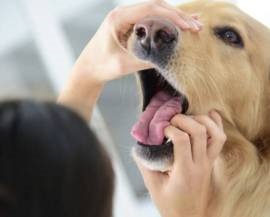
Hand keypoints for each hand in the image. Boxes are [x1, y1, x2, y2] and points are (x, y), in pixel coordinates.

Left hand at [58, 0, 201, 120]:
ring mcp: (126, 18)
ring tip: (193, 25)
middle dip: (177, 15)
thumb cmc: (101, 66)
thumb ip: (145, 60)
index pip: (151, 8)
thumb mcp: (124, 65)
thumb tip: (169, 57)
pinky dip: (166, 22)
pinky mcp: (130, 25)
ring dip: (174, 17)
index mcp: (118, 18)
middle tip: (196, 26)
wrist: (88, 69)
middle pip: (156, 6)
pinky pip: (150, 19)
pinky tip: (179, 24)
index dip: (172, 15)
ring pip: (155, 11)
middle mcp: (123, 13)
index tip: (187, 26)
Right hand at [136, 111, 225, 216]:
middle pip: (200, 131)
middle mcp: (200, 165)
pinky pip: (220, 140)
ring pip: (215, 134)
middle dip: (184, 119)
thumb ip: (145, 163)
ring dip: (202, 120)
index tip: (161, 130)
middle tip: (171, 121)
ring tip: (187, 119)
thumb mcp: (152, 185)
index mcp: (184, 171)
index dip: (170, 128)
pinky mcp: (212, 162)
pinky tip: (208, 115)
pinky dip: (216, 124)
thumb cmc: (170, 204)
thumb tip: (139, 144)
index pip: (182, 139)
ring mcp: (209, 163)